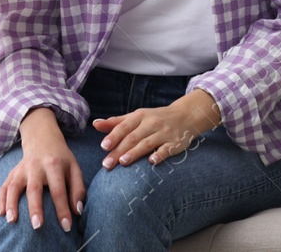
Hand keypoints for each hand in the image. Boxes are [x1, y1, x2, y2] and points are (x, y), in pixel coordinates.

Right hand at [0, 112, 83, 232]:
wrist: (42, 138)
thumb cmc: (61, 159)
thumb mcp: (74, 168)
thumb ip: (78, 189)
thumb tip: (77, 211)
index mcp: (54, 165)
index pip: (58, 190)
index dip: (63, 209)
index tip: (67, 227)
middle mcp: (36, 166)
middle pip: (34, 188)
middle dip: (35, 208)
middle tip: (37, 226)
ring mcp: (22, 169)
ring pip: (14, 187)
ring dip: (11, 204)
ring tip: (11, 221)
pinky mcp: (12, 172)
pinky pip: (4, 186)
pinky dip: (0, 199)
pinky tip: (0, 214)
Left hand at [92, 90, 218, 167]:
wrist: (185, 115)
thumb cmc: (155, 118)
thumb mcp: (136, 117)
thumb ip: (116, 122)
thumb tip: (95, 124)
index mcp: (140, 116)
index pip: (124, 127)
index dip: (114, 136)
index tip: (103, 147)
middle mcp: (152, 123)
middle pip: (133, 137)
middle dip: (119, 150)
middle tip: (107, 164)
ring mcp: (164, 132)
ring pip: (147, 143)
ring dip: (135, 152)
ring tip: (123, 162)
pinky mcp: (176, 142)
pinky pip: (167, 149)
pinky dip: (160, 155)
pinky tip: (152, 162)